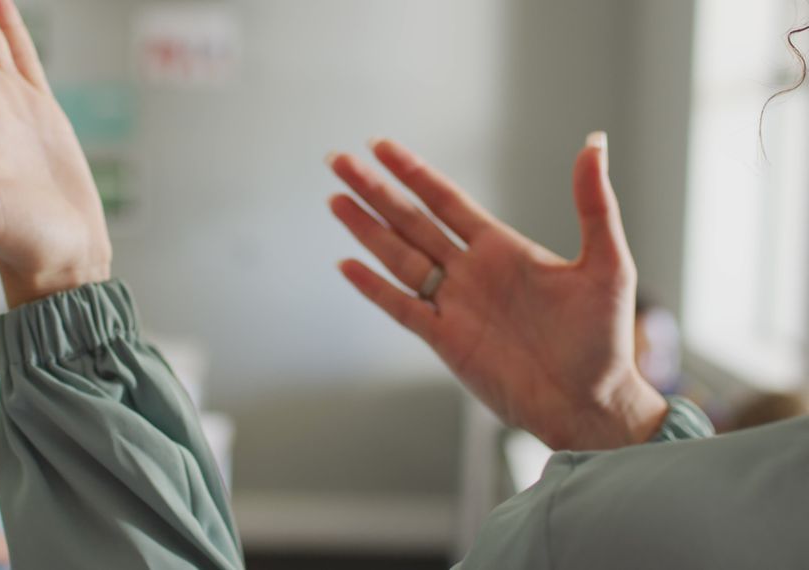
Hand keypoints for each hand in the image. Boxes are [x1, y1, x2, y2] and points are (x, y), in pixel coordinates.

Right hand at [327, 134, 667, 449]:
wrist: (589, 404)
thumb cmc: (604, 339)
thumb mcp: (608, 265)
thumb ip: (593, 205)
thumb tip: (595, 143)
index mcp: (502, 248)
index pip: (445, 200)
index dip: (412, 172)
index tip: (380, 146)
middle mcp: (470, 271)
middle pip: (410, 221)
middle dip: (374, 190)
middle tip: (339, 160)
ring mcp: (453, 304)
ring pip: (398, 257)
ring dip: (366, 229)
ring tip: (334, 199)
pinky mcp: (444, 340)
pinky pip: (400, 306)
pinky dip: (373, 287)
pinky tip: (346, 264)